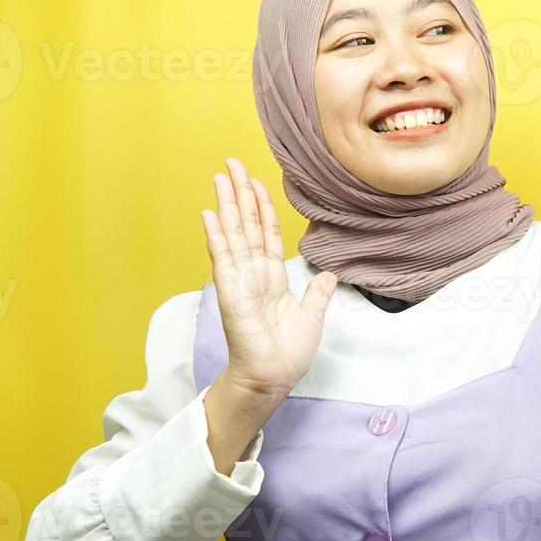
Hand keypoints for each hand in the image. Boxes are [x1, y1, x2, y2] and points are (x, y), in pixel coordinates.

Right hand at [200, 157, 339, 399]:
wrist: (273, 377)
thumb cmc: (287, 352)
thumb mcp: (312, 315)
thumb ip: (317, 292)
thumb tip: (330, 273)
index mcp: (271, 277)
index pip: (266, 232)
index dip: (262, 206)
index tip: (256, 181)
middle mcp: (253, 273)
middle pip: (246, 225)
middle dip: (240, 193)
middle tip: (232, 163)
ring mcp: (239, 281)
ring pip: (233, 234)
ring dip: (226, 205)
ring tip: (220, 177)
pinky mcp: (230, 292)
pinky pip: (223, 259)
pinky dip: (216, 236)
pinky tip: (209, 214)